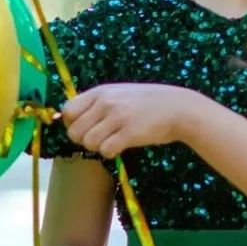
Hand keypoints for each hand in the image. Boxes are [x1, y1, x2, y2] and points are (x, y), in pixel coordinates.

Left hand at [60, 83, 200, 157]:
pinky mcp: (129, 133)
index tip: (86, 129)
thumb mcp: (120, 93)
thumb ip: (98, 103)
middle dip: (84, 140)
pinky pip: (105, 150)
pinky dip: (111, 153)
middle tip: (100, 139)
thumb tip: (71, 120)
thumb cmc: (149, 103)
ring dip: (98, 147)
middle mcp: (106, 102)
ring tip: (113, 141)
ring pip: (88, 143)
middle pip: (74, 131)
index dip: (72, 124)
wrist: (179, 108)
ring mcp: (117, 117)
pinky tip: (121, 146)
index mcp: (101, 91)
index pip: (67, 111)